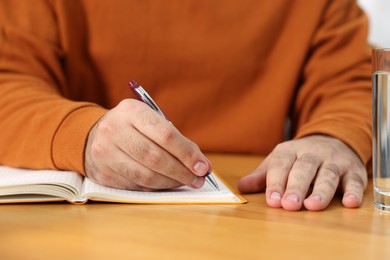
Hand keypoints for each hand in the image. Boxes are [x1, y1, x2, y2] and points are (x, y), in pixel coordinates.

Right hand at [84, 99, 211, 190]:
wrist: (93, 134)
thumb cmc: (132, 128)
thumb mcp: (148, 121)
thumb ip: (172, 138)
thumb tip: (199, 164)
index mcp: (130, 111)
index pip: (165, 134)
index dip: (187, 153)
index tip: (203, 166)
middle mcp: (114, 129)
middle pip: (156, 158)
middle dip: (182, 172)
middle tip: (198, 179)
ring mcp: (104, 152)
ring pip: (146, 176)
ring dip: (170, 182)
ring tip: (185, 182)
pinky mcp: (102, 173)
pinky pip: (135, 186)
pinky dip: (155, 188)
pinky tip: (166, 184)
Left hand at [237, 135, 367, 210]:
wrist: (333, 138)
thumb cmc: (301, 157)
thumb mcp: (280, 161)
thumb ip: (262, 175)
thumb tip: (241, 187)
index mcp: (290, 150)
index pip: (281, 164)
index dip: (276, 182)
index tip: (272, 200)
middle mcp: (312, 153)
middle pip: (304, 168)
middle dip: (296, 187)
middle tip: (289, 205)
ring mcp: (334, 160)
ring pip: (328, 174)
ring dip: (321, 191)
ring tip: (312, 206)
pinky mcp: (353, 169)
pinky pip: (355, 180)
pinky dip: (353, 191)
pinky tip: (349, 203)